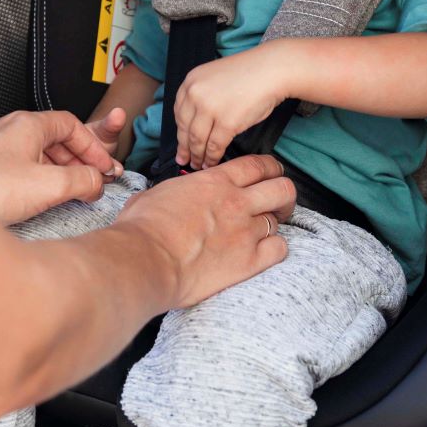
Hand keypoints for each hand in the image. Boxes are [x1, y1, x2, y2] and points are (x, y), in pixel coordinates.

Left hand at [0, 110, 123, 224]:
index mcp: (27, 124)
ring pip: (37, 154)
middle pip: (56, 139)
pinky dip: (38, 179)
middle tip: (92, 181)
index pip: (72, 125)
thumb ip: (83, 181)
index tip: (103, 167)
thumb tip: (96, 182)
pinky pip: (20, 167)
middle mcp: (8, 130)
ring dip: (59, 172)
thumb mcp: (50, 185)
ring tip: (70, 193)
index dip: (93, 147)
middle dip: (79, 161)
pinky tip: (40, 198)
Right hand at [116, 155, 296, 306]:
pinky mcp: (248, 261)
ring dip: (273, 225)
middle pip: (282, 188)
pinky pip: (279, 250)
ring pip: (278, 220)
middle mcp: (236, 202)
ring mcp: (245, 231)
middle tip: (278, 203)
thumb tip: (169, 197)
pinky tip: (264, 252)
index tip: (271, 174)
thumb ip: (175, 192)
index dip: (271, 168)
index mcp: (214, 182)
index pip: (258, 165)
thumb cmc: (142, 228)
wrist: (145, 260)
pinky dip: (276, 249)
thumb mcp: (156, 193)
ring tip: (263, 232)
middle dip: (284, 195)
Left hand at [175, 46, 287, 168]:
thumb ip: (202, 95)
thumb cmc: (249, 73)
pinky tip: (212, 162)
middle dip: (185, 148)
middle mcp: (196, 94)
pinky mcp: (226, 123)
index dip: (180, 132)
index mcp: (191, 81)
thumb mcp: (214, 77)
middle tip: (184, 159)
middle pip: (185, 128)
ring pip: (198, 139)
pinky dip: (213, 157)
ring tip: (199, 165)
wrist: (271, 70)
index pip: (179, 113)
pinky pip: (215, 146)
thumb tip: (198, 121)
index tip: (181, 143)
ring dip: (198, 155)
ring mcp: (210, 109)